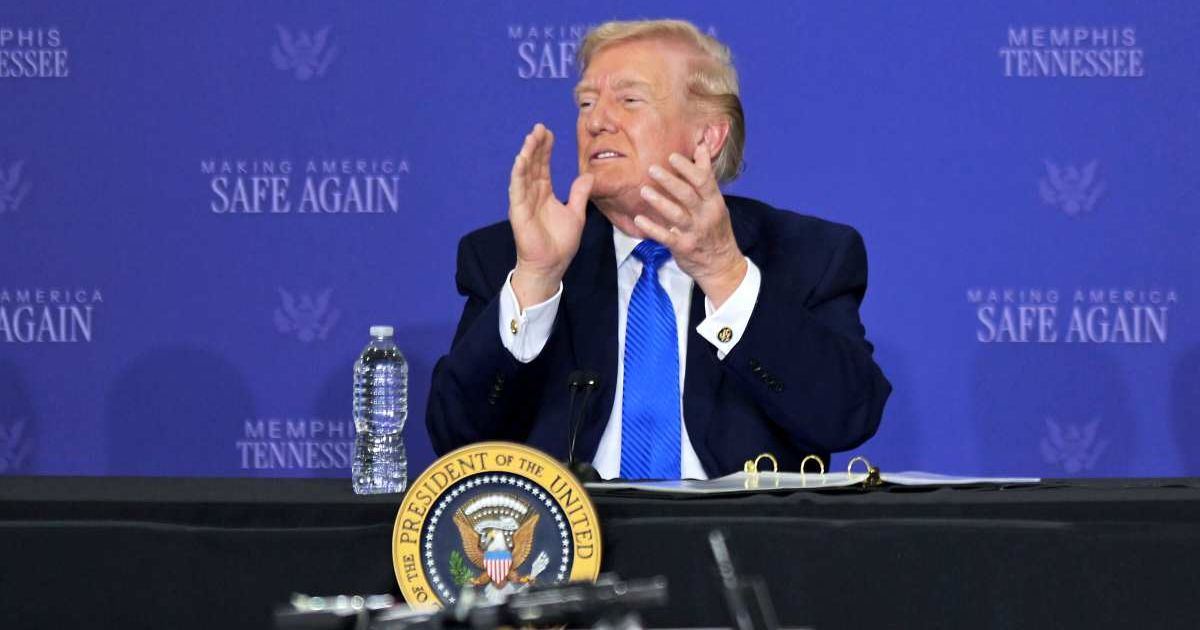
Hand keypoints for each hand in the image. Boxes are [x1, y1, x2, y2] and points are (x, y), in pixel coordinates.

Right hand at [509, 123, 593, 308]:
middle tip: (539, 127)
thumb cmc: (561, 243)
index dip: (545, 149)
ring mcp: (523, 201)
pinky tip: (521, 159)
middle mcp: (531, 194)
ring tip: (531, 137)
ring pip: (523, 172)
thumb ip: (580, 194)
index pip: (543, 165)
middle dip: (535, 145)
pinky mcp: (518, 211)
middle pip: (532, 164)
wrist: (552, 265)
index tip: (549, 132)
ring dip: (526, 154)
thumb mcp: (576, 214)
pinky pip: (517, 188)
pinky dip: (518, 173)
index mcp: (544, 193)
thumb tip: (588, 175)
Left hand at [634, 144, 746, 307]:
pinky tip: (639, 219)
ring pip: (676, 215)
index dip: (688, 168)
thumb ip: (706, 176)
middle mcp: (706, 216)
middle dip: (670, 181)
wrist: (721, 264)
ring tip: (644, 191)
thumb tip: (701, 147)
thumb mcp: (716, 202)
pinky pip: (666, 237)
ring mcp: (694, 232)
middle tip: (652, 169)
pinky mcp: (683, 247)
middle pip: (688, 195)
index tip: (673, 156)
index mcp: (714, 202)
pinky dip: (652, 228)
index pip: (703, 181)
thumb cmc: (715, 228)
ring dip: (659, 202)